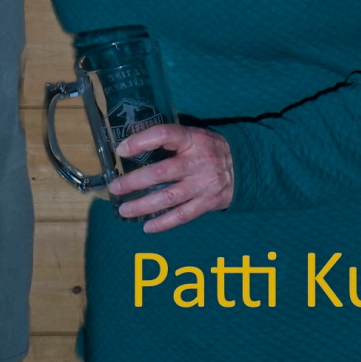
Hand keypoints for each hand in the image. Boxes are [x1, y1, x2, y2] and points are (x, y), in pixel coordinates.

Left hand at [109, 124, 234, 232]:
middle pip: (162, 172)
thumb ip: (171, 140)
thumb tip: (133, 144)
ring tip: (124, 210)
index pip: (164, 135)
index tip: (122, 149)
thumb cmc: (210, 148)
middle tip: (116, 187)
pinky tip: (148, 226)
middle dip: (135, 181)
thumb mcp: (195, 135)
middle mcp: (198, 162)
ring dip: (144, 205)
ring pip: (169, 197)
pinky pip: (183, 215)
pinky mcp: (208, 203)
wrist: (245, 166)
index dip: (141, 141)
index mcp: (193, 139)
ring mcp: (203, 184)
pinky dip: (164, 222)